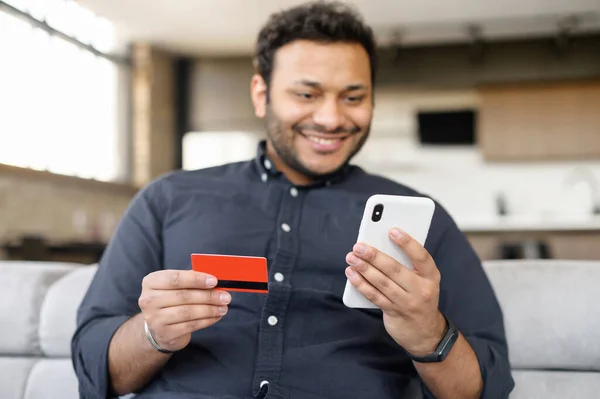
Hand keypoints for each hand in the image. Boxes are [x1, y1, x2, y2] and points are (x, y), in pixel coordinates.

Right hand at [138, 270, 230, 351]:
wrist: (159, 327)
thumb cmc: (172, 300)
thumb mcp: (176, 286)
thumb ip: (191, 279)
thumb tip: (214, 278)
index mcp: (151, 282)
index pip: (175, 278)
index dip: (196, 279)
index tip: (214, 281)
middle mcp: (149, 300)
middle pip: (183, 296)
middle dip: (208, 296)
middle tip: (225, 296)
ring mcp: (155, 318)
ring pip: (188, 312)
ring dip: (210, 309)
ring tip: (224, 307)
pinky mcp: (165, 333)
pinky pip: (190, 326)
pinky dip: (207, 320)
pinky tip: (216, 316)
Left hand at [345, 228, 446, 356]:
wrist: (425, 333)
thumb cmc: (420, 297)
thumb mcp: (423, 281)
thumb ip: (408, 265)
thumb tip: (381, 245)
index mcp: (431, 276)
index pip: (421, 256)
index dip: (407, 243)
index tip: (392, 231)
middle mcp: (421, 289)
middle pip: (395, 269)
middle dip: (374, 256)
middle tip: (359, 247)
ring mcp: (407, 303)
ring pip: (382, 283)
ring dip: (364, 269)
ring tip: (351, 258)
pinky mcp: (394, 312)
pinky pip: (375, 296)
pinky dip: (361, 284)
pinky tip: (352, 275)